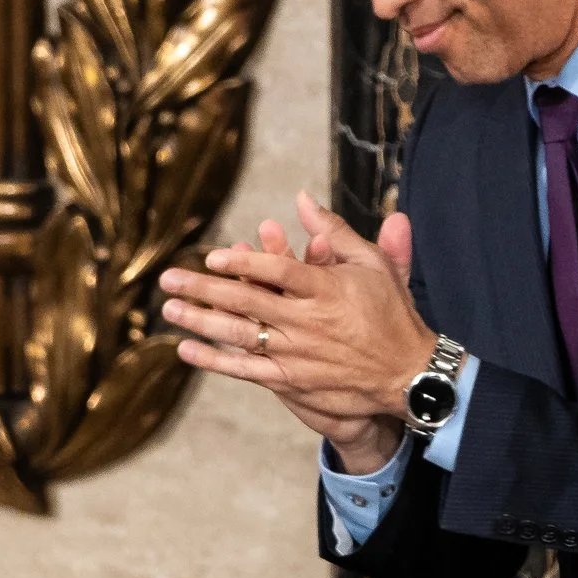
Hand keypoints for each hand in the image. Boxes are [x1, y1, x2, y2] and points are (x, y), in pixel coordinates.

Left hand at [162, 192, 428, 471]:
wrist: (410, 373)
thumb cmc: (393, 314)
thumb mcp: (374, 265)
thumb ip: (335, 232)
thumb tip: (302, 199)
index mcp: (328, 289)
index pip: (277, 270)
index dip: (243, 261)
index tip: (213, 256)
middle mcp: (309, 321)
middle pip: (247, 300)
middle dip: (203, 288)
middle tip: (168, 279)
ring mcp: (299, 352)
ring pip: (239, 334)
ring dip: (200, 320)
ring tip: (169, 309)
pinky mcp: (294, 378)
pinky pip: (246, 369)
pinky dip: (214, 360)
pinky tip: (186, 349)